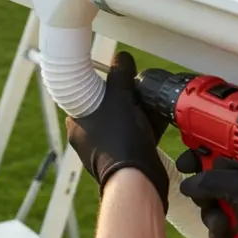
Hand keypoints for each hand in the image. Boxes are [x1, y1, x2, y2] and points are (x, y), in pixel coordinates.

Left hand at [66, 51, 169, 206]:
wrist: (136, 179)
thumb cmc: (120, 140)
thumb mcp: (119, 97)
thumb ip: (119, 74)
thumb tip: (121, 58)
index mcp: (77, 122)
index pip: (87, 93)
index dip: (106, 84)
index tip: (121, 79)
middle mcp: (87, 136)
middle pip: (108, 106)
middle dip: (129, 97)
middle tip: (141, 92)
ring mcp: (105, 148)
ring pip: (123, 120)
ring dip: (140, 111)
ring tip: (153, 104)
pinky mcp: (123, 158)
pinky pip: (134, 135)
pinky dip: (146, 126)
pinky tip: (160, 119)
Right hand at [176, 151, 237, 237]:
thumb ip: (210, 182)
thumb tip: (187, 185)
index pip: (214, 146)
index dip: (197, 154)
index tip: (185, 165)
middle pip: (208, 178)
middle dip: (205, 196)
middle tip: (210, 205)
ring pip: (213, 203)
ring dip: (213, 218)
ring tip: (224, 229)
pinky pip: (224, 220)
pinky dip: (222, 230)